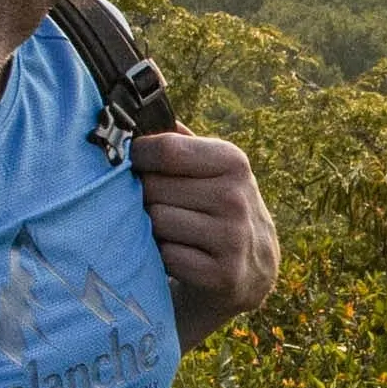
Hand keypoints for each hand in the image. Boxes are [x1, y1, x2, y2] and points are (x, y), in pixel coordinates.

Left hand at [134, 131, 279, 350]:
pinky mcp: (223, 275)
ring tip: (168, 231)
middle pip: (153, 188)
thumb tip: (140, 112)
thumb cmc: (218, 209)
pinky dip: (162, 258)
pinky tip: (177, 256)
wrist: (254, 270)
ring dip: (151, 229)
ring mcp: (232, 237)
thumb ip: (180, 142)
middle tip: (156, 206)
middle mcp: (236, 196)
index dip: (137, 156)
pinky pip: (167, 257)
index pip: (165, 149)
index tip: (133, 164)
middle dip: (143, 197)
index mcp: (233, 161)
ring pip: (157, 222)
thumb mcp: (213, 170)